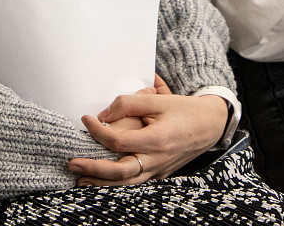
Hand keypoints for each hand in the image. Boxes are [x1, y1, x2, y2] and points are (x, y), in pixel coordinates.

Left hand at [68, 81, 226, 186]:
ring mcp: (159, 170)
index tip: (86, 119)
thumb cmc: (184, 110)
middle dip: (94, 170)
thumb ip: (129, 103)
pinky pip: (135, 182)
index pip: (118, 141)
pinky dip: (116, 183)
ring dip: (101, 182)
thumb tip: (104, 115)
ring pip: (126, 183)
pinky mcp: (159, 174)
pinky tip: (102, 178)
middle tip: (72, 164)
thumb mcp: (158, 100)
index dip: (97, 131)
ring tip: (80, 178)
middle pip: (120, 173)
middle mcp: (157, 160)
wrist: (210, 125)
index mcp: (157, 140)